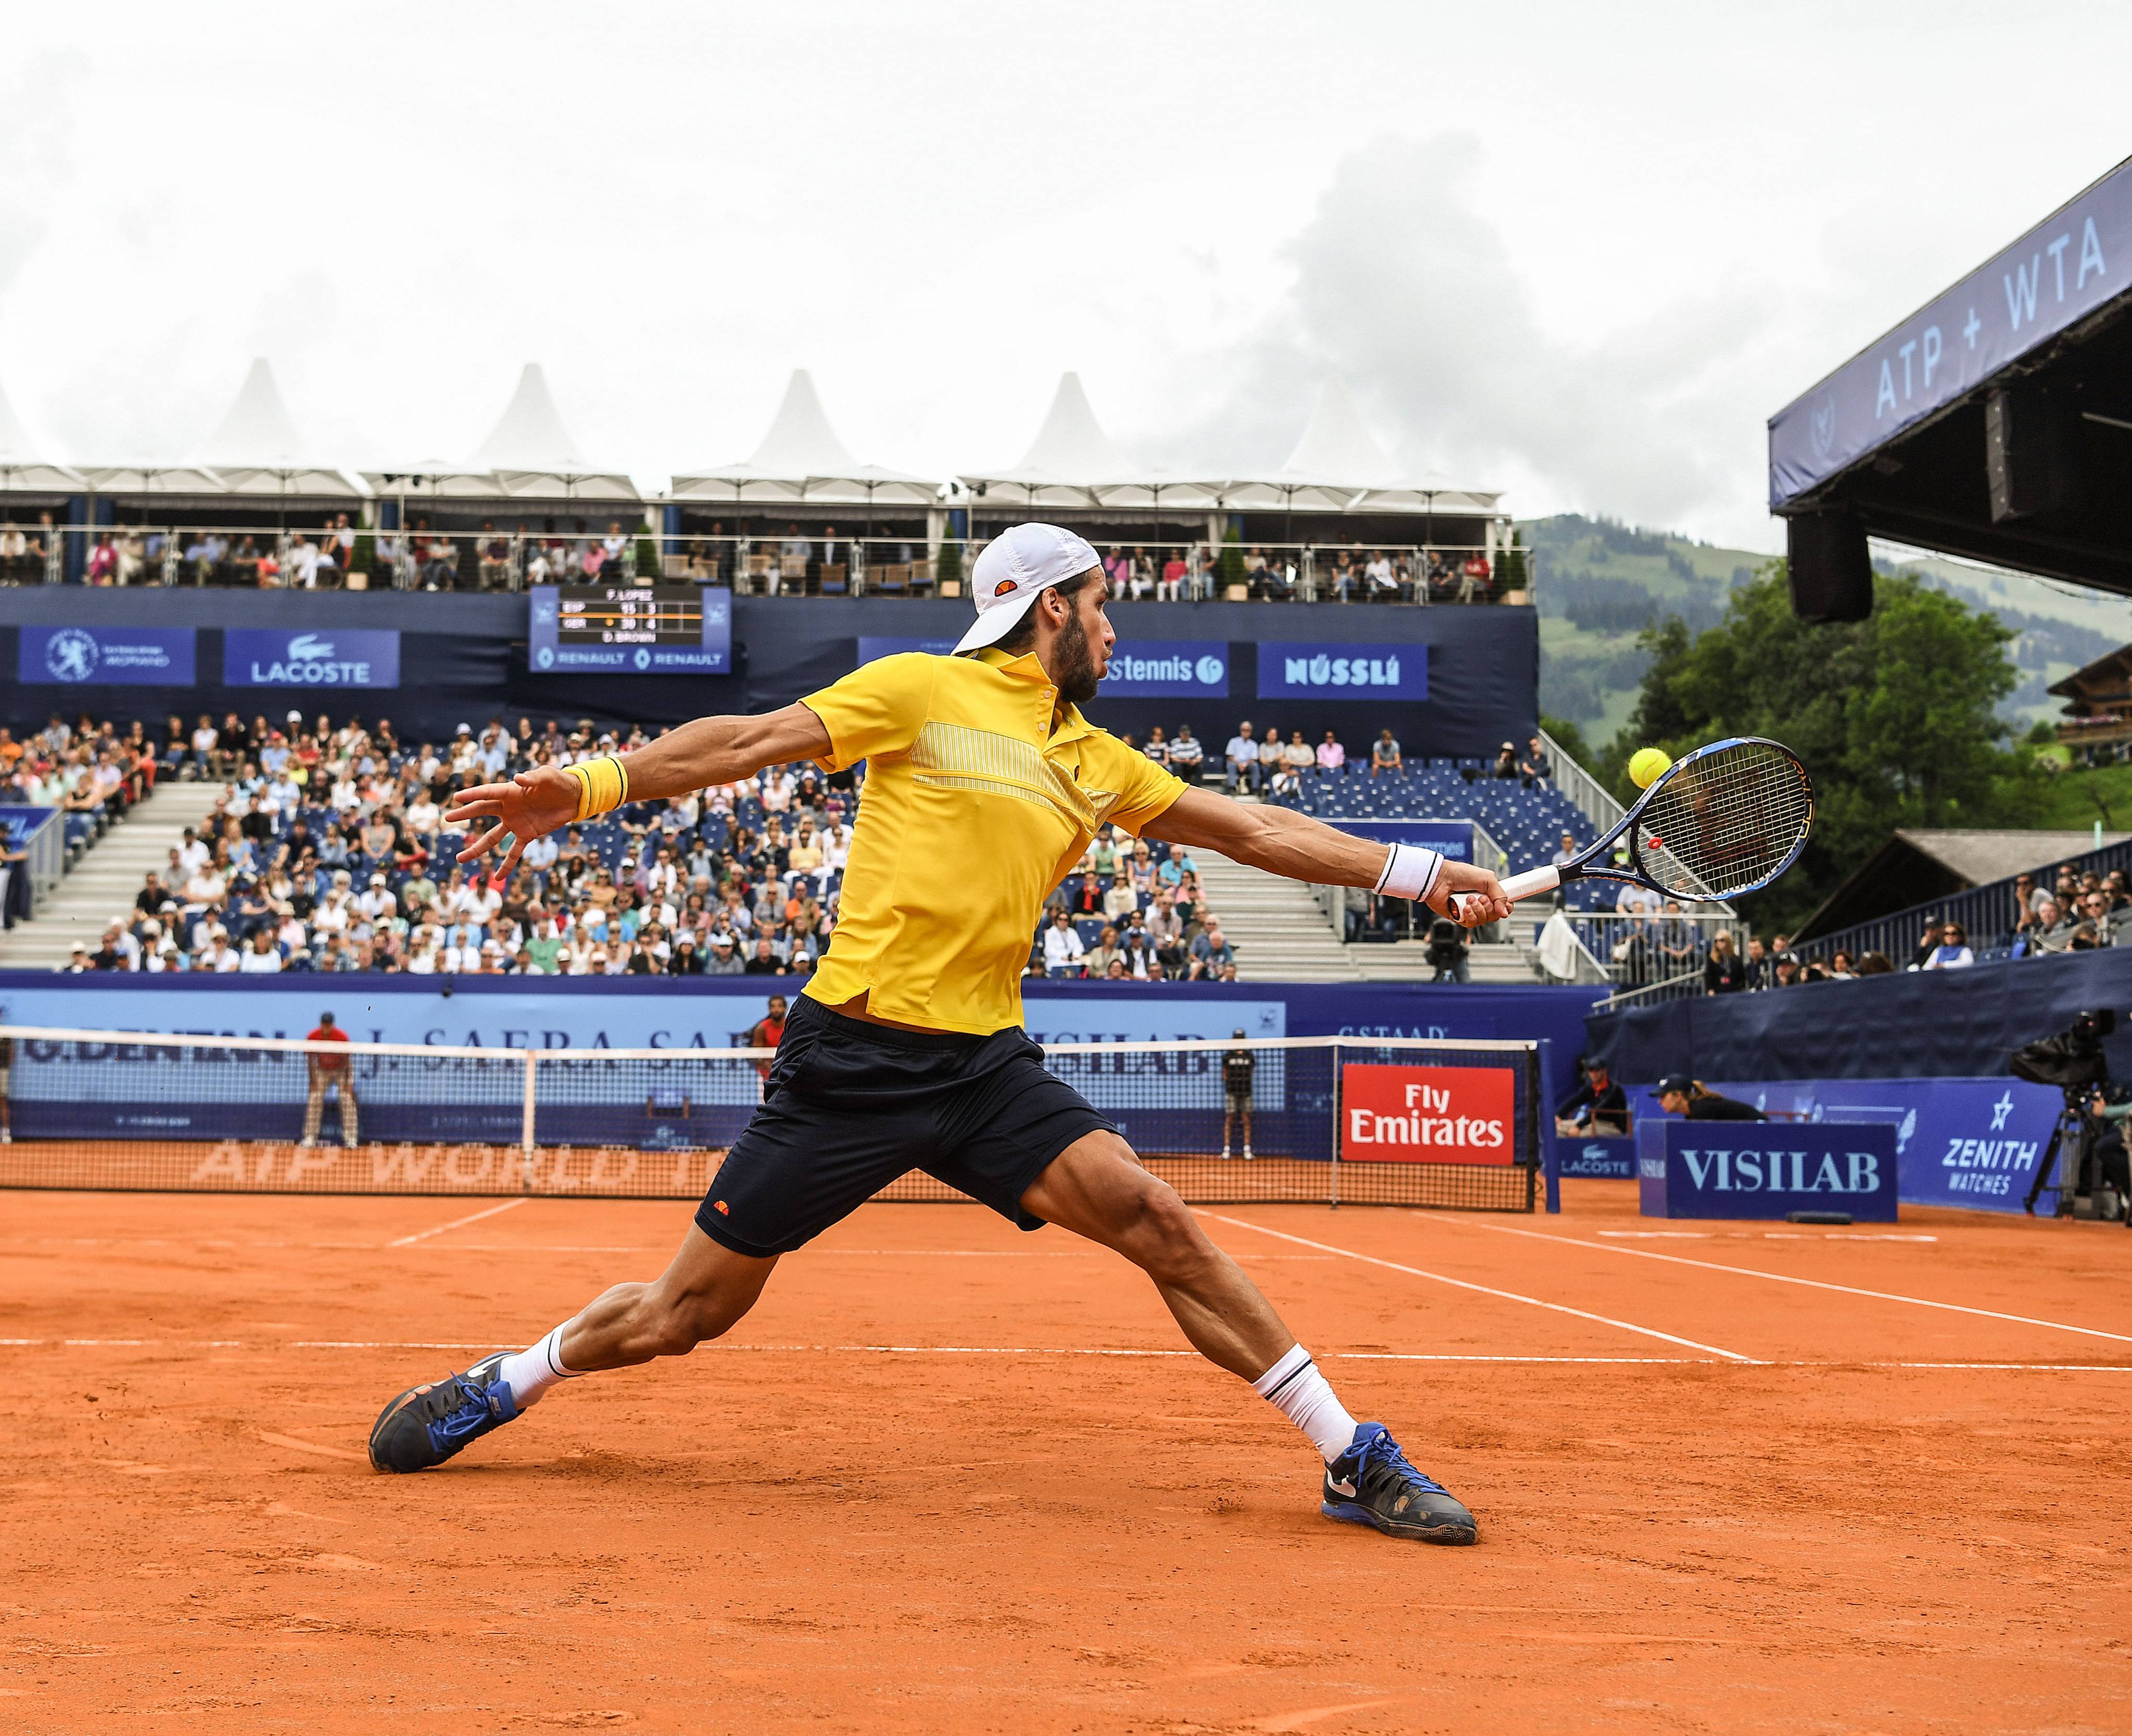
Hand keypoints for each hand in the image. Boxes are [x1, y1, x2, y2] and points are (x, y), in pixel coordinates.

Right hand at [445, 767, 579, 876]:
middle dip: (465, 815)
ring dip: (477, 849)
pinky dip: (507, 865)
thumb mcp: (547, 776)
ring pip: (492, 838)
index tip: (456, 798)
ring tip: (460, 859)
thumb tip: (519, 778)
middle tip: (447, 820)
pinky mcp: (528, 835)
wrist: (573, 797)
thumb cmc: (558, 782)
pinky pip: (514, 851)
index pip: (488, 793)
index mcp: (511, 791)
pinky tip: (497, 878)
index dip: (473, 795)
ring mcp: (516, 823)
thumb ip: (533, 778)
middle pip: (482, 812)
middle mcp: (508, 808)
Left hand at [1431, 860, 1511, 927]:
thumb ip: (1500, 895)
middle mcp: (1480, 902)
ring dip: (1478, 910)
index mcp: (1488, 892)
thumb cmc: (1460, 874)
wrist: (1440, 879)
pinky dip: (1470, 916)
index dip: (1506, 907)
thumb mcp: (1487, 879)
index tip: (1507, 905)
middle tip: (1481, 897)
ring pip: (1483, 920)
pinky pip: (1471, 924)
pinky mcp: (1459, 917)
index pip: (1503, 905)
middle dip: (1489, 907)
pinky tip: (1465, 907)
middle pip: (1494, 915)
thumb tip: (1505, 912)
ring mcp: (1470, 911)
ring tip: (1469, 899)